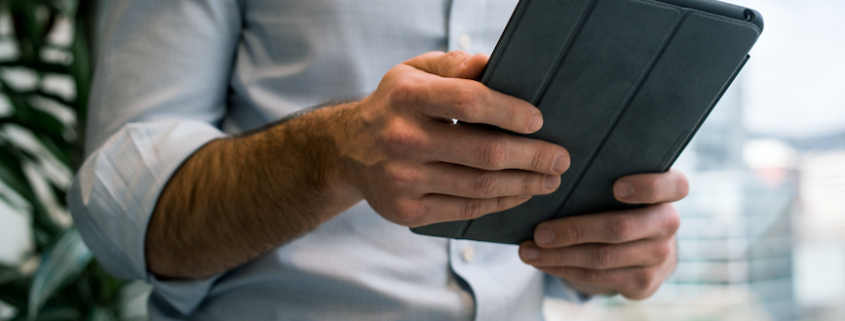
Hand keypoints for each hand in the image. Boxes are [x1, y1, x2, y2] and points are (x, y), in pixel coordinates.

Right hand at [338, 51, 570, 226]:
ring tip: (549, 179)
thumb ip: (454, 66)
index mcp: (407, 97)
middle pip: (483, 152)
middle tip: (560, 158)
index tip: (539, 121)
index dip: (510, 112)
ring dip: (524, 183)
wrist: (347, 151)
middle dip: (532, 156)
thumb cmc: (395, 106)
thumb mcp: (414, 73)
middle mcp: (402, 139)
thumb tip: (493, 66)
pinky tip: (520, 193)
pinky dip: (500, 203)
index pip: (470, 102)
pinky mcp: (407, 212)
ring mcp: (403, 180)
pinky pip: (465, 209)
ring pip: (480, 186)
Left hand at [518, 170, 687, 299]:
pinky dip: (563, 269)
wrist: (641, 245)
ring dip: (560, 255)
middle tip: (540, 232)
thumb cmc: (620, 202)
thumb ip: (603, 173)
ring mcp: (659, 256)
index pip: (674, 186)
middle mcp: (669, 223)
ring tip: (529, 250)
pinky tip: (541, 261)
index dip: (647, 187)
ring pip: (603, 257)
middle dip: (575, 230)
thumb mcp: (620, 182)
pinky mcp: (643, 282)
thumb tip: (552, 168)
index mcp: (668, 191)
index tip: (616, 187)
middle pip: (621, 228)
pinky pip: (597, 276)